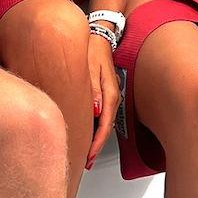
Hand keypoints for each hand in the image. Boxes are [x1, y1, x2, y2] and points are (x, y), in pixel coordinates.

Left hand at [85, 31, 120, 168]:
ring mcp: (109, 97)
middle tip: (85, 162)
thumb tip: (96, 111)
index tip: (88, 156)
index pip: (105, 126)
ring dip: (96, 138)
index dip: (97, 144)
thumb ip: (93, 89)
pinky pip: (101, 115)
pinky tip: (88, 131)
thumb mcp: (91, 67)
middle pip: (106, 129)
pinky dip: (95, 127)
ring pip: (104, 124)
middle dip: (96, 146)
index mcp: (111, 95)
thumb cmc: (93, 50)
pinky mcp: (104, 94)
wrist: (99, 36)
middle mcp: (112, 98)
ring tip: (85, 153)